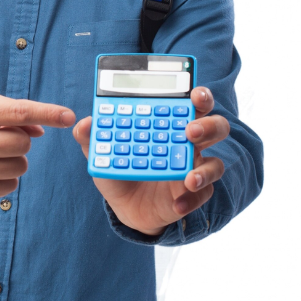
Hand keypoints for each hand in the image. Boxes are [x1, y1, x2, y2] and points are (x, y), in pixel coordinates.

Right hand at [0, 93, 75, 202]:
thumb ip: (12, 112)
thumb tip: (42, 129)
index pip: (18, 112)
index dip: (47, 113)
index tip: (69, 116)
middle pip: (24, 143)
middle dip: (20, 139)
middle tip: (0, 137)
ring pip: (21, 166)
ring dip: (14, 159)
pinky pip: (11, 186)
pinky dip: (6, 178)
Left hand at [72, 87, 228, 236]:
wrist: (125, 206)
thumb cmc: (121, 169)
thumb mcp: (103, 153)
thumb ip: (92, 137)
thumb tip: (84, 124)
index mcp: (171, 124)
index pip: (192, 103)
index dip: (199, 96)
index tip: (194, 94)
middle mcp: (189, 143)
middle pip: (215, 127)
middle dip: (208, 125)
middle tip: (189, 130)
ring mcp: (194, 169)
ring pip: (217, 164)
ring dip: (206, 170)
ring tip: (190, 178)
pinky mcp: (194, 194)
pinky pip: (202, 196)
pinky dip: (191, 200)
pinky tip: (177, 204)